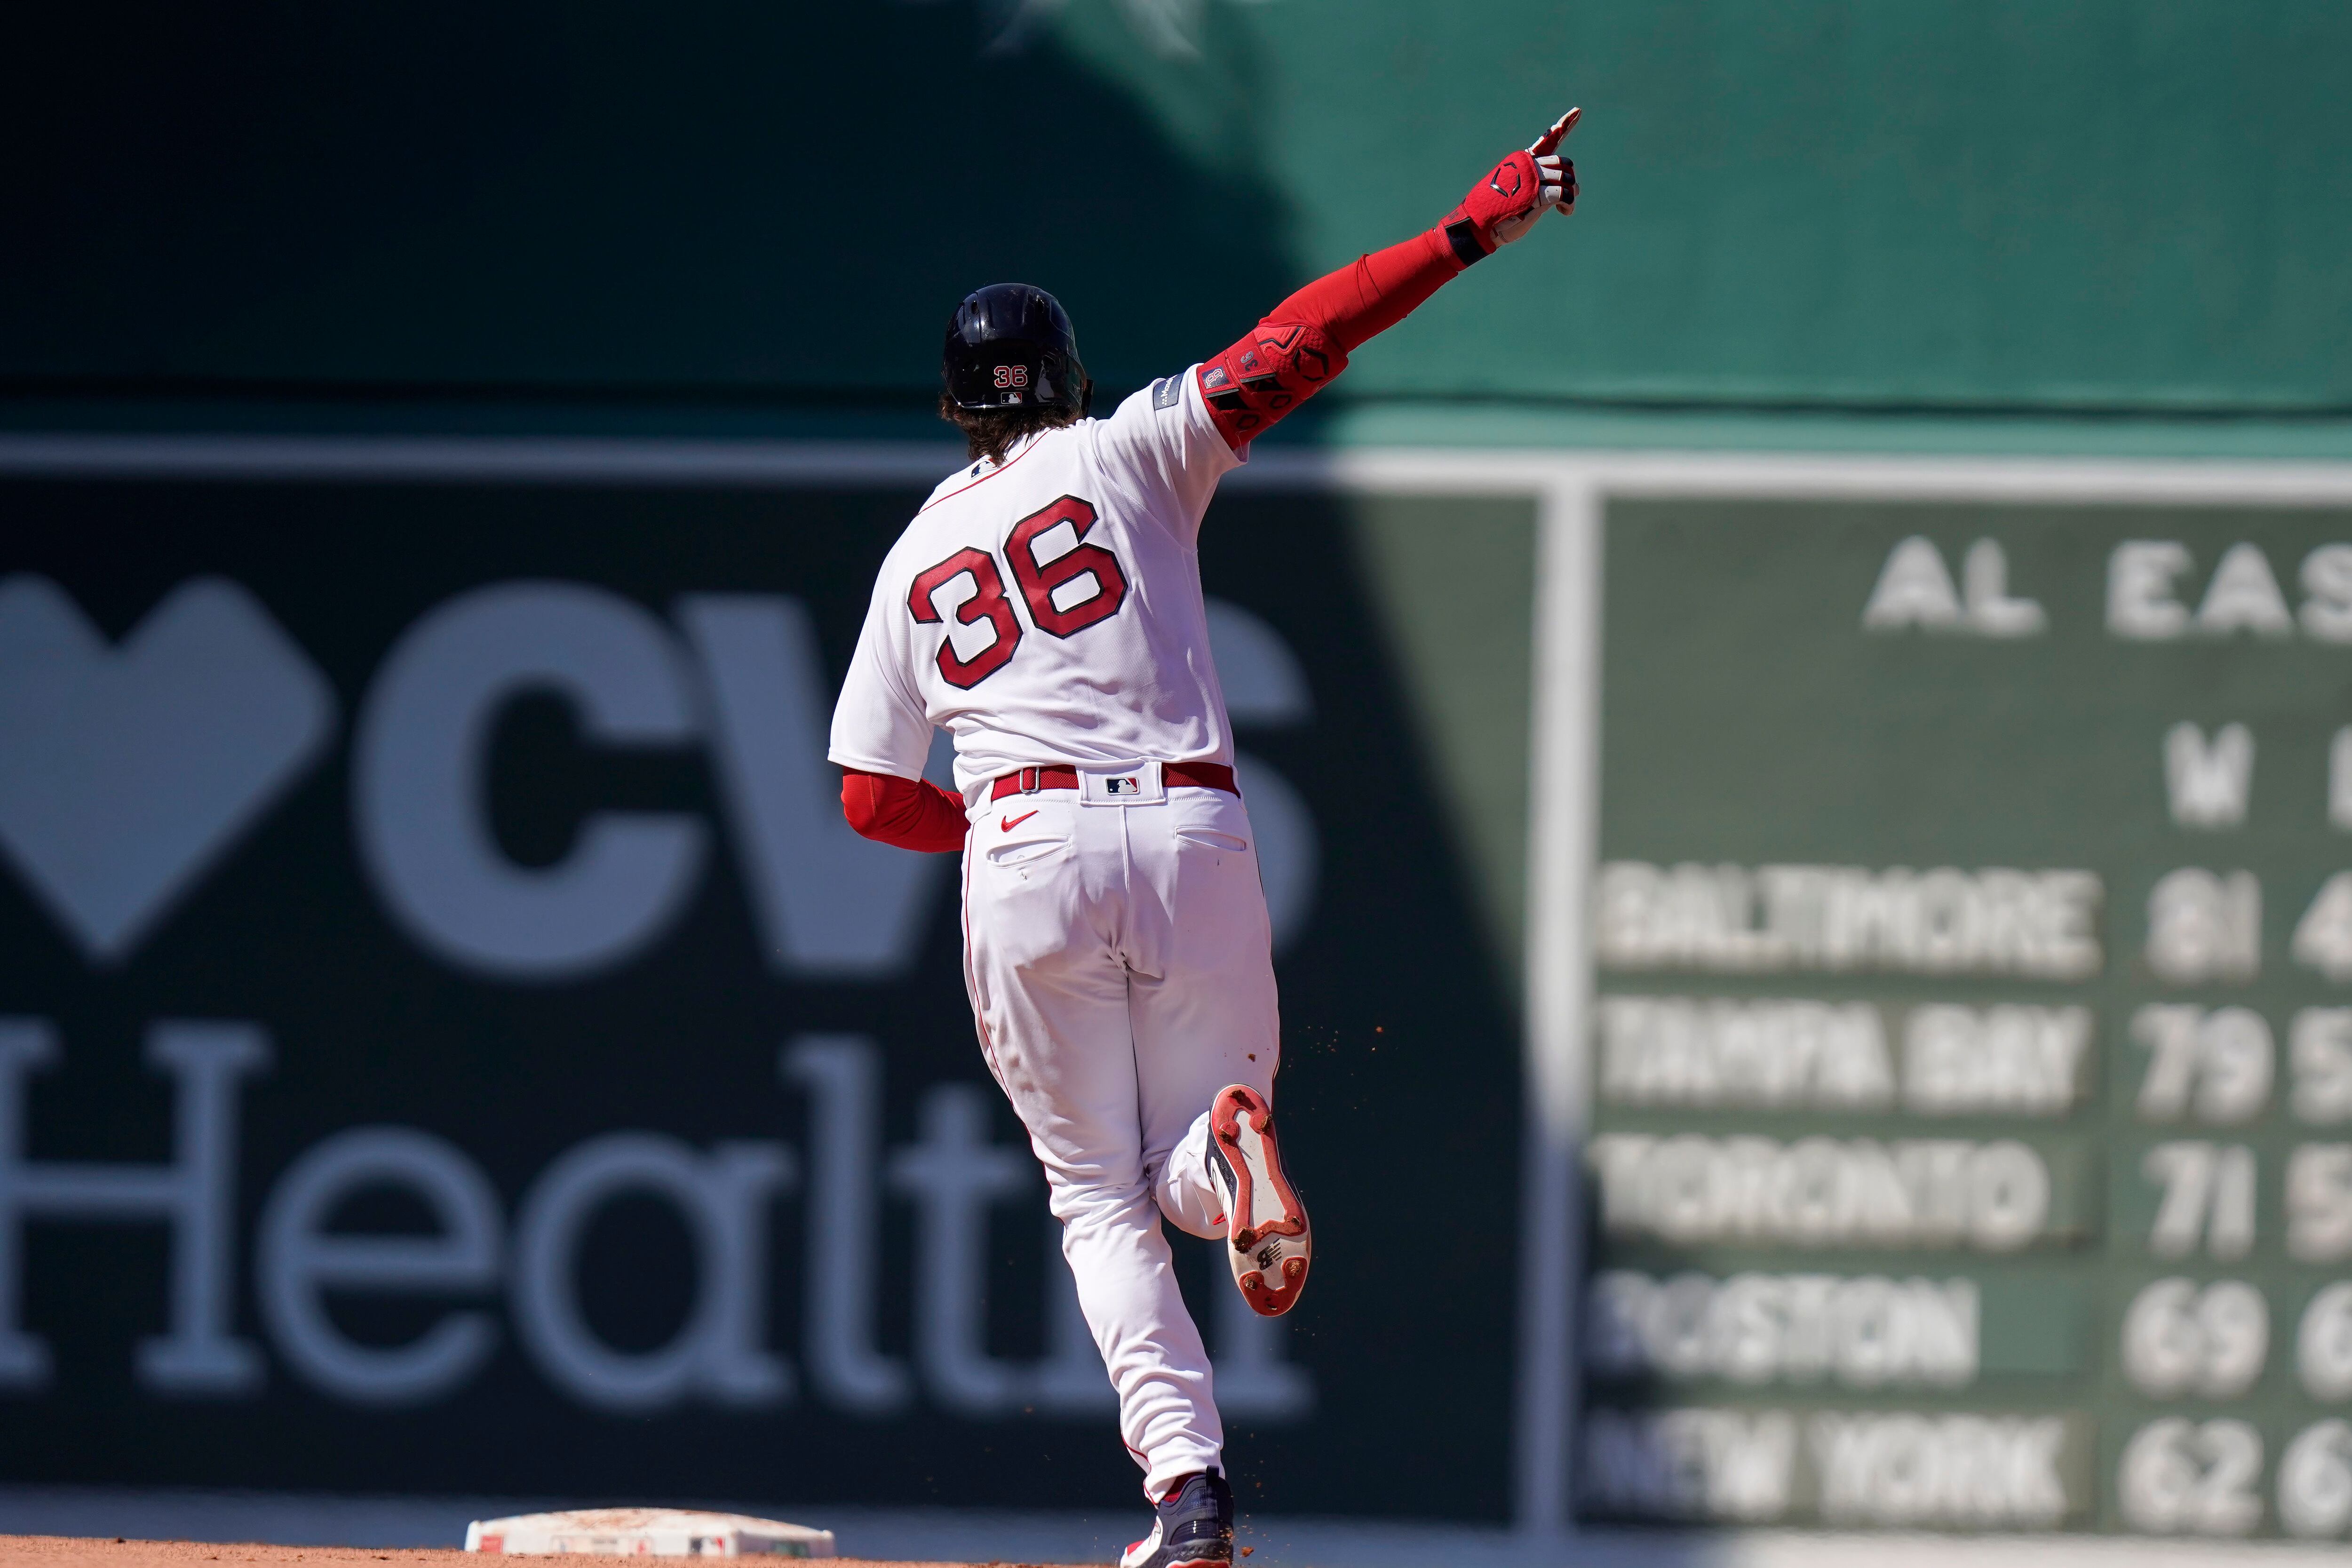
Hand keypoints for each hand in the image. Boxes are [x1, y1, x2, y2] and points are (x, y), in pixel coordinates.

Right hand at [1440, 108, 1580, 261]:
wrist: (1481, 224)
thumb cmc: (1501, 214)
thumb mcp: (1521, 195)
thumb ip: (1539, 186)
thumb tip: (1560, 190)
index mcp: (1523, 162)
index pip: (1547, 141)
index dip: (1565, 125)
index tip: (1578, 111)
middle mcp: (1529, 165)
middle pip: (1563, 163)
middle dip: (1570, 180)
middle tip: (1571, 194)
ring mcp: (1533, 177)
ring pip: (1566, 177)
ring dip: (1571, 193)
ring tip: (1566, 206)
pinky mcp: (1538, 193)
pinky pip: (1564, 193)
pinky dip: (1568, 203)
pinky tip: (1565, 211)